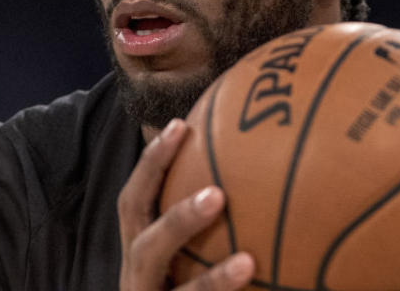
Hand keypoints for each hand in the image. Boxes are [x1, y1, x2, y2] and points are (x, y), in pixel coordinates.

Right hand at [118, 118, 255, 290]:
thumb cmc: (181, 283)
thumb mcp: (184, 255)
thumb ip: (210, 218)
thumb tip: (263, 166)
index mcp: (140, 254)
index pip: (135, 203)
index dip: (152, 164)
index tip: (181, 125)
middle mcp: (139, 283)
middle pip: (145, 246)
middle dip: (178, 220)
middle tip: (217, 194)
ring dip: (212, 284)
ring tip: (248, 264)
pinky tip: (257, 284)